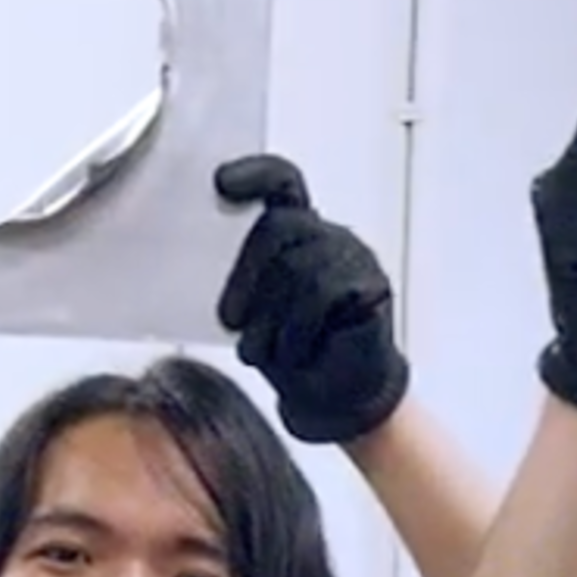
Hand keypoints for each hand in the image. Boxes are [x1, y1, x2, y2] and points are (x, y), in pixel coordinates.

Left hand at [213, 156, 407, 443]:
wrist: (336, 402)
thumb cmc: (295, 354)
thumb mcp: (255, 310)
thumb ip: (245, 275)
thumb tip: (203, 249)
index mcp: (298, 234)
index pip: (281, 182)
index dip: (253, 174)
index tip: (220, 183)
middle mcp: (328, 237)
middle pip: (278, 226)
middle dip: (245, 276)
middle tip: (232, 320)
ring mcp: (355, 258)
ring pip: (297, 266)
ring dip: (272, 318)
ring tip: (267, 351)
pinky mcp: (373, 285)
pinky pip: (324, 293)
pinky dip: (300, 330)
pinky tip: (297, 351)